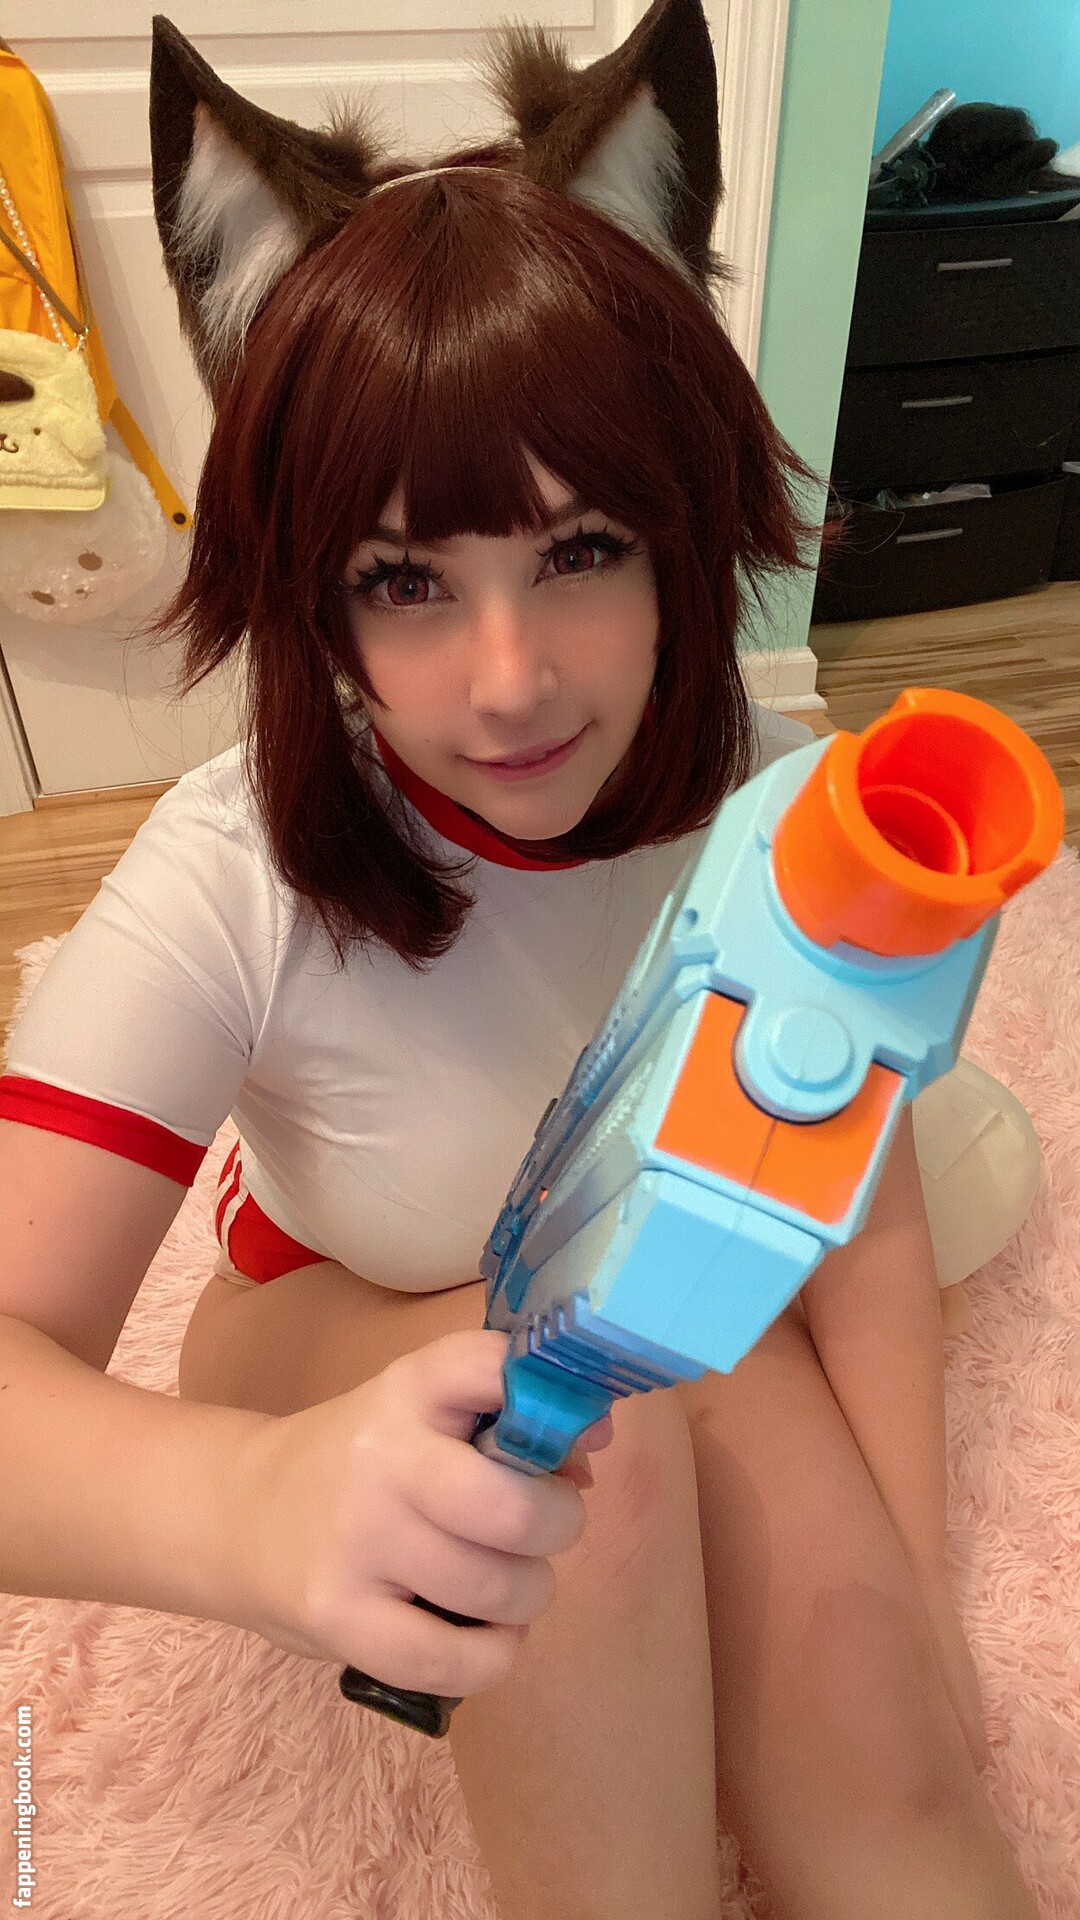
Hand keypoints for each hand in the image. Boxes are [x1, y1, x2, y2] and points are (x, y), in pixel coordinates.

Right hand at [222, 1329, 592, 1699]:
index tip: (572, 1438)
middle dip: (557, 1526)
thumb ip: (501, 1420)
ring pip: (497, 1590)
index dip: (553, 1402)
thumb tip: (591, 1447)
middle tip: (542, 1531)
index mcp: (407, 1389)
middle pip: (514, 1511)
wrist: (236, 1515)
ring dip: (528, 1595)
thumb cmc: (356, 1463)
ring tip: (506, 1585)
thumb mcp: (417, 1415)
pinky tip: (483, 1635)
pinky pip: (456, 1660)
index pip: (493, 1367)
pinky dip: (494, 1656)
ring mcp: (355, 1542)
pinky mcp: (338, 1618)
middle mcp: (381, 1458)